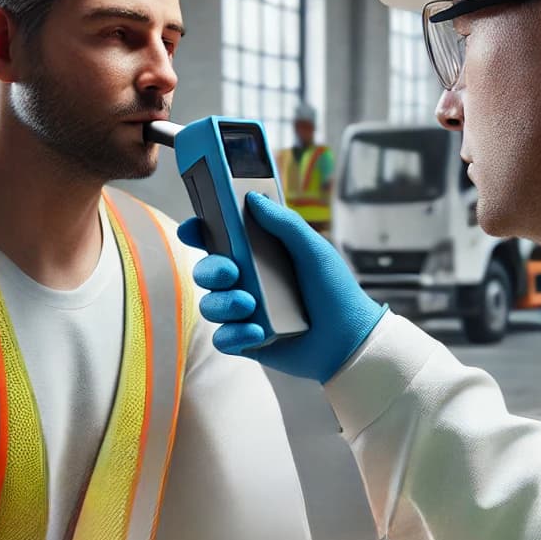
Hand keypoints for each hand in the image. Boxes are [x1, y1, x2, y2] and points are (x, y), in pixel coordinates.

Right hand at [178, 192, 385, 382]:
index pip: (219, 239)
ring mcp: (245, 313)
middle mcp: (247, 282)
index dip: (199, 232)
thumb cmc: (335, 291)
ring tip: (250, 306)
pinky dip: (235, 335)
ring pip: (211, 305)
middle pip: (206, 271)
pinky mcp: (247, 341)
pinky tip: (258, 333)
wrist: (349, 339)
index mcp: (259, 255)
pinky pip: (223, 338)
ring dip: (224, 304)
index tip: (191, 228)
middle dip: (210, 270)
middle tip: (230, 272)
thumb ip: (284, 223)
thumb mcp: (313, 250)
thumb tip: (253, 197)